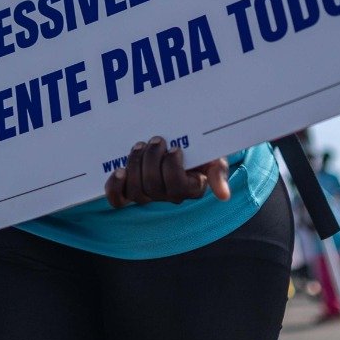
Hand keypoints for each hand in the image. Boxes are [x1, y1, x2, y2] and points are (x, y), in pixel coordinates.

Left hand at [105, 137, 229, 207]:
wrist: (182, 143)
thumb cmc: (200, 150)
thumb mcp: (214, 158)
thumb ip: (219, 173)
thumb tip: (224, 196)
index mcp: (190, 189)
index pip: (177, 186)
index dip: (172, 167)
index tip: (176, 148)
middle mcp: (168, 196)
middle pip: (154, 187)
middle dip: (152, 160)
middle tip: (156, 140)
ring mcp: (148, 194)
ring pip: (136, 191)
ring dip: (135, 165)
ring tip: (140, 146)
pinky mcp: (129, 190)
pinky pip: (119, 199)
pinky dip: (115, 187)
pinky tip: (119, 171)